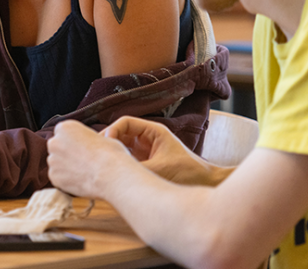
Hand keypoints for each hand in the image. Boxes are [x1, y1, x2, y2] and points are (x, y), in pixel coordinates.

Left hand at [48, 120, 132, 198]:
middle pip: (57, 147)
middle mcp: (55, 142)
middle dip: (66, 153)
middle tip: (82, 161)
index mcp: (65, 127)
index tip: (83, 147)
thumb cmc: (110, 154)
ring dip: (65, 166)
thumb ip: (89, 138)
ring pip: (57, 163)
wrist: (111, 175)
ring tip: (83, 172)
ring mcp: (52, 160)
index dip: (74, 141)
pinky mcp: (53, 177)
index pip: (63, 132)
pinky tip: (80, 181)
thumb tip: (95, 140)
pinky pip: (58, 177)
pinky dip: (66, 180)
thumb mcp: (102, 137)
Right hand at [102, 116, 219, 185]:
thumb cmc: (189, 172)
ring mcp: (146, 151)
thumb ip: (137, 169)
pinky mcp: (146, 163)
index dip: (112, 130)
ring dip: (114, 153)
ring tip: (104, 163)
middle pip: (121, 133)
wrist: (207, 185)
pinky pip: (128, 159)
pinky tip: (113, 172)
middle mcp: (148, 138)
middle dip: (109, 141)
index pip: (125, 122)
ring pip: (123, 146)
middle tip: (99, 154)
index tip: (106, 143)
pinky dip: (120, 164)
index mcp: (153, 131)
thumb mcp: (160, 170)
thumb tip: (115, 170)